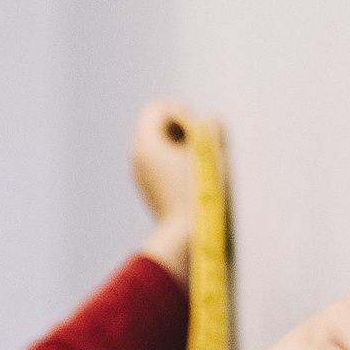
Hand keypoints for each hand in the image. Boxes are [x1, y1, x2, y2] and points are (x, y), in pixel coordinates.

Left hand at [132, 101, 206, 284]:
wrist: (188, 240)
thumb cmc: (201, 193)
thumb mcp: (212, 148)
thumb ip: (211, 123)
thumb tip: (207, 125)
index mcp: (144, 144)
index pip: (158, 109)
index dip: (183, 113)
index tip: (198, 135)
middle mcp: (137, 159)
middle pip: (161, 128)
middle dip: (187, 133)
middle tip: (205, 151)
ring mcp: (144, 179)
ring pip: (166, 149)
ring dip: (188, 152)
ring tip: (204, 169)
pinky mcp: (154, 194)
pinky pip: (168, 169)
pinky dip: (183, 169)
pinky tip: (198, 186)